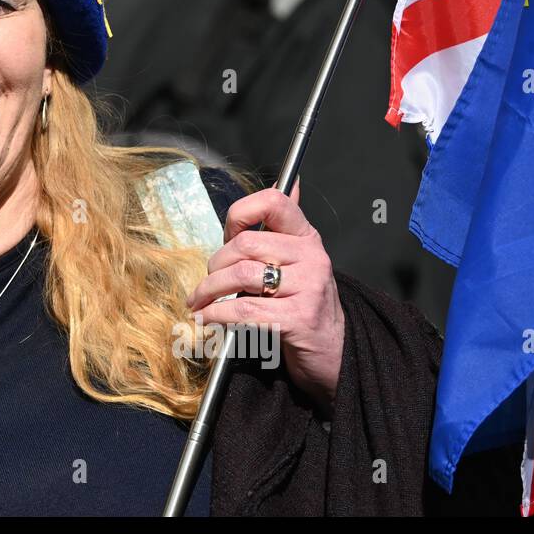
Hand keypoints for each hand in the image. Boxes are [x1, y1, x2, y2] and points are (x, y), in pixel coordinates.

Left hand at [184, 178, 345, 416]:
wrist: (334, 352)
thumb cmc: (303, 303)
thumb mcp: (296, 260)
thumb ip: (282, 227)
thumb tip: (287, 181)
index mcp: (307, 237)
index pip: (273, 201)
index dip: (240, 214)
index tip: (225, 235)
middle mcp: (312, 256)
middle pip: (245, 244)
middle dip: (215, 265)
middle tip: (206, 284)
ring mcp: (308, 287)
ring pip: (241, 275)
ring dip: (209, 291)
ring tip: (199, 303)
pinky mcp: (299, 317)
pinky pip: (245, 309)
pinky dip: (217, 315)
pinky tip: (207, 319)